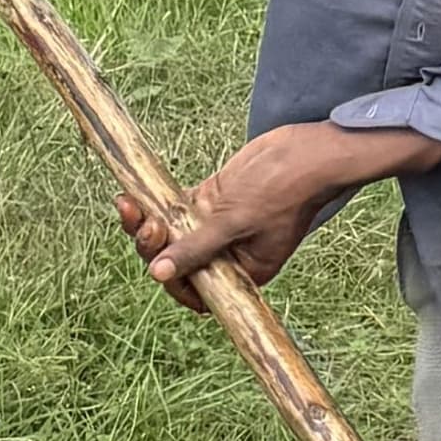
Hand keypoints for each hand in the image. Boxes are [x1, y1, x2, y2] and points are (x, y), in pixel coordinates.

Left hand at [125, 120, 438, 297]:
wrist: (310, 151)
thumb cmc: (284, 189)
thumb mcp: (235, 222)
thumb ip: (196, 248)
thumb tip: (158, 273)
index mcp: (242, 270)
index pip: (197, 289)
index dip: (172, 279)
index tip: (157, 260)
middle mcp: (227, 253)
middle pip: (177, 260)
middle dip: (153, 246)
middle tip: (148, 224)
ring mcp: (217, 225)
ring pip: (171, 234)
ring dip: (145, 224)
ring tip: (129, 206)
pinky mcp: (212, 200)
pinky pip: (174, 209)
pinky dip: (152, 204)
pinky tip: (130, 197)